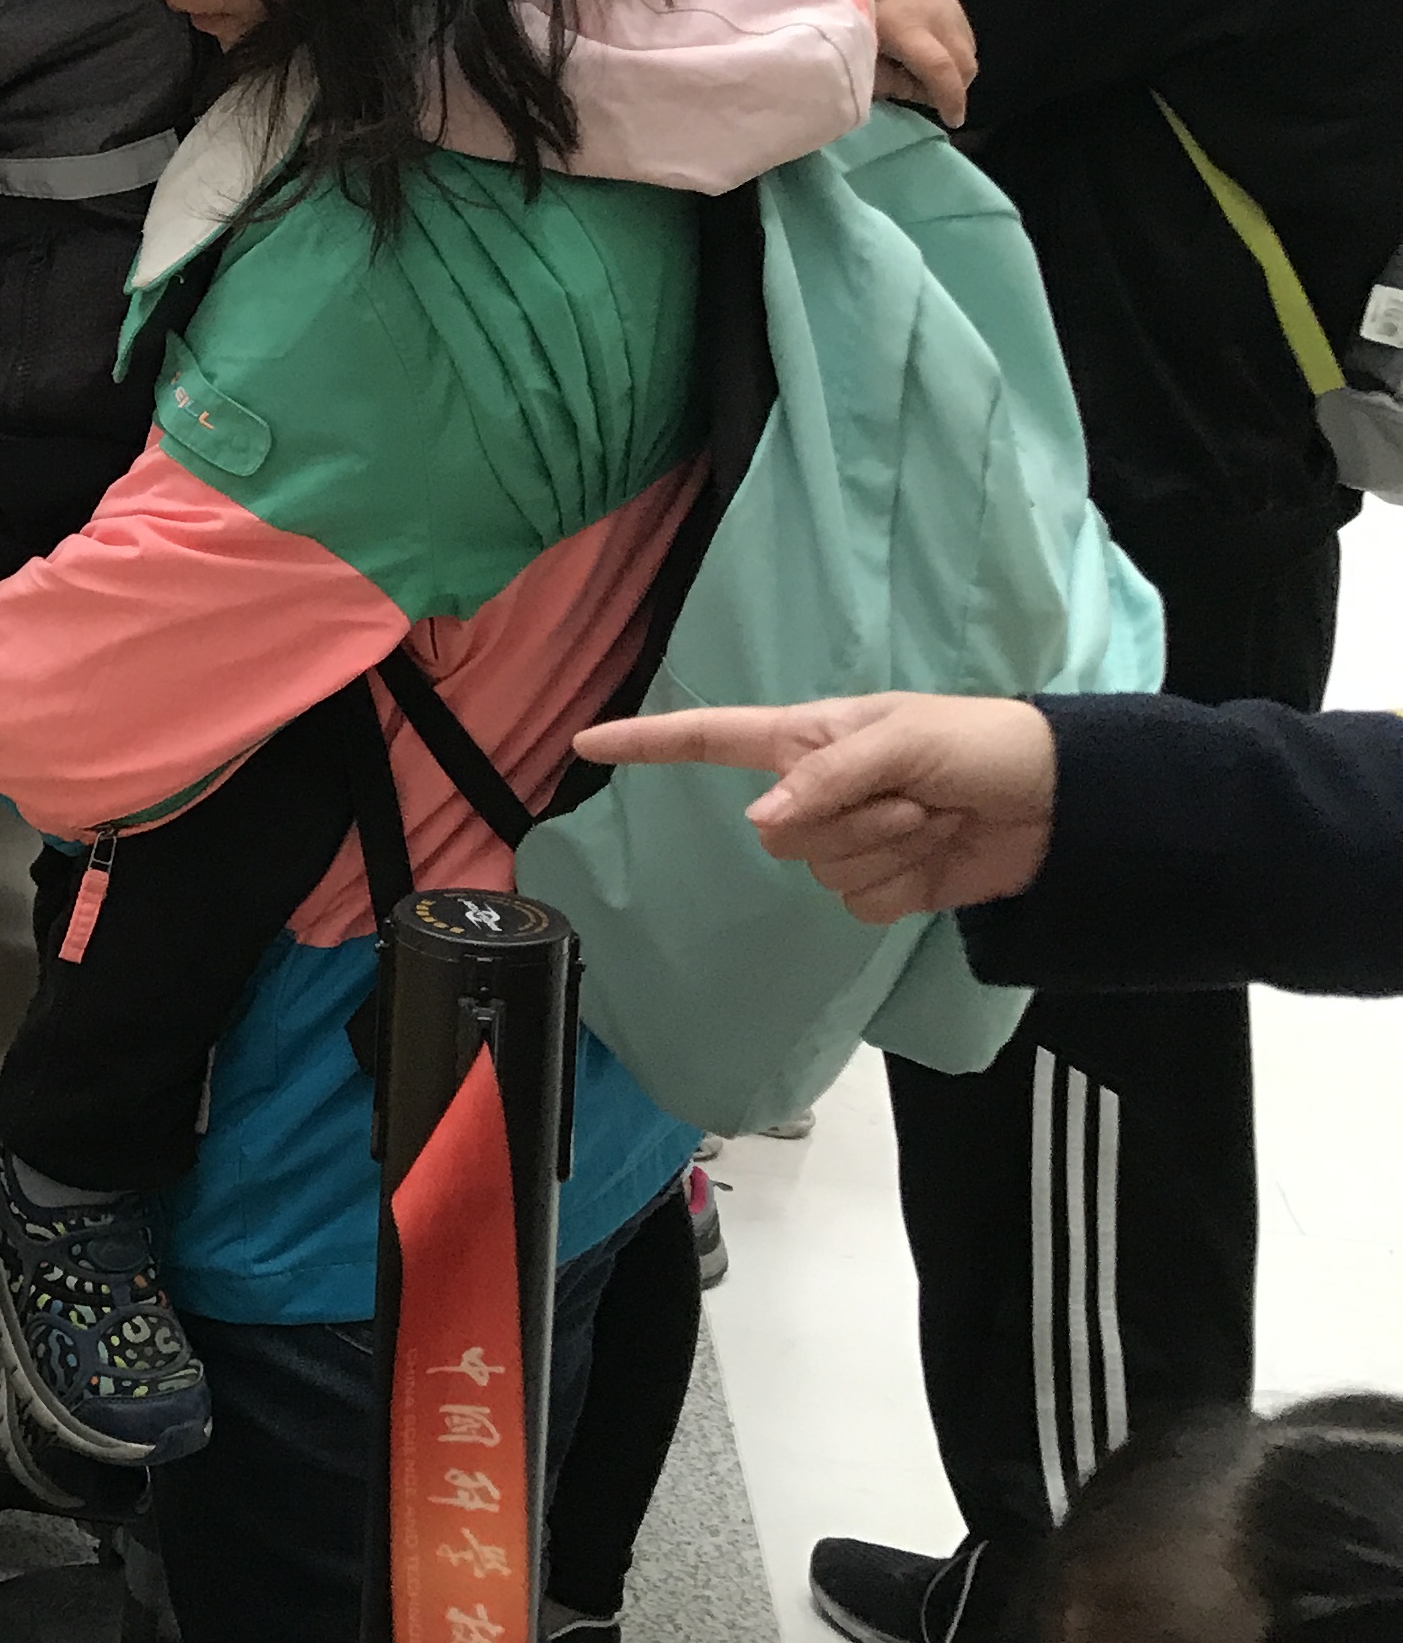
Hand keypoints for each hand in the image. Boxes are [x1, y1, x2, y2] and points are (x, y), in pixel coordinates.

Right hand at [573, 694, 1059, 922]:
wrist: (1054, 803)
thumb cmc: (976, 742)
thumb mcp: (900, 737)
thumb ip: (825, 777)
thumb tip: (761, 822)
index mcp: (804, 740)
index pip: (707, 739)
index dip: (647, 742)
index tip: (588, 745)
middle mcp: (811, 792)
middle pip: (777, 833)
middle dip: (849, 821)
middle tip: (910, 796)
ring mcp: (843, 843)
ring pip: (819, 872)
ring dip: (887, 848)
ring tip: (934, 816)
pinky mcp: (880, 887)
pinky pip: (857, 905)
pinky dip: (900, 884)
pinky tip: (935, 854)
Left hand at [872, 0, 978, 126]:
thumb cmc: (861, 12)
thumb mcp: (860, 48)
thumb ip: (882, 77)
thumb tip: (908, 95)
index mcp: (908, 29)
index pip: (940, 69)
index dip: (949, 99)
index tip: (952, 120)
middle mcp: (939, 20)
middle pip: (963, 66)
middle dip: (952, 90)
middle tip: (923, 94)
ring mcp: (954, 12)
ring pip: (969, 56)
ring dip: (954, 74)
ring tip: (922, 73)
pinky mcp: (959, 9)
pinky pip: (967, 43)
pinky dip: (955, 57)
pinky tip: (930, 55)